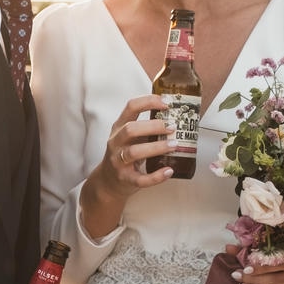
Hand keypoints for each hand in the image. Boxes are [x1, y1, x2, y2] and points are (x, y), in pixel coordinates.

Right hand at [79, 96, 172, 239]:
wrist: (108, 181)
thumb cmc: (124, 154)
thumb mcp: (128, 137)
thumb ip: (145, 127)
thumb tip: (174, 117)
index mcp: (119, 128)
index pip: (131, 107)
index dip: (148, 102)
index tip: (166, 102)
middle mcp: (116, 143)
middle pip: (131, 129)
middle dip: (154, 126)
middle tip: (173, 127)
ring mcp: (119, 161)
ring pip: (134, 152)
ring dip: (156, 147)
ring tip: (174, 145)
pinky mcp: (125, 179)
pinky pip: (140, 179)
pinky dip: (156, 176)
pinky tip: (169, 171)